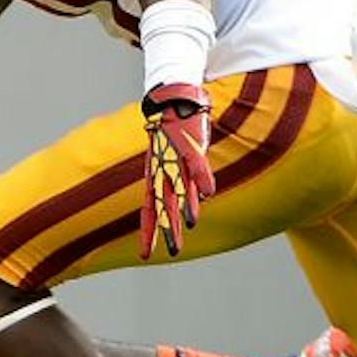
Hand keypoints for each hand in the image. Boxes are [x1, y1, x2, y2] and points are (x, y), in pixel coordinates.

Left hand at [139, 83, 214, 258]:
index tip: (145, 255)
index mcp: (153, 177)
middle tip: (172, 252)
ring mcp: (175, 159)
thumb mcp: (170, 164)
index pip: (147, 210)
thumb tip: (193, 208)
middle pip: (163, 204)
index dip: (147, 232)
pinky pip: (198, 164)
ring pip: (180, 185)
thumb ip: (180, 186)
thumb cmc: (170, 137)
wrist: (169, 101)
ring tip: (190, 225)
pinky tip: (211, 194)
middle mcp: (161, 171)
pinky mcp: (191, 145)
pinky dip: (203, 178)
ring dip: (187, 206)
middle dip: (167, 229)